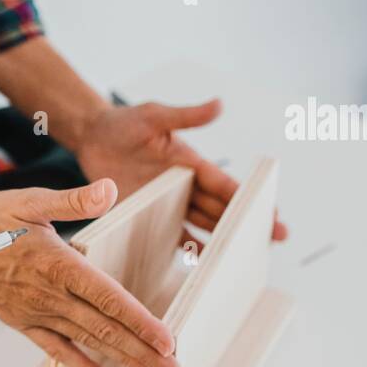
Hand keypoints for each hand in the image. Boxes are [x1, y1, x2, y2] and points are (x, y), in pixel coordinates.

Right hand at [0, 180, 181, 366]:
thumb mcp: (31, 201)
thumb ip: (74, 200)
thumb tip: (109, 189)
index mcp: (59, 265)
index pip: (109, 298)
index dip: (141, 322)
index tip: (168, 341)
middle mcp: (51, 296)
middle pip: (107, 330)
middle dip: (144, 354)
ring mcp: (37, 313)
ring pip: (89, 342)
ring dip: (124, 361)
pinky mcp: (23, 323)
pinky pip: (56, 350)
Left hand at [70, 98, 288, 241]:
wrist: (92, 137)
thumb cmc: (124, 122)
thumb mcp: (155, 116)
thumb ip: (186, 116)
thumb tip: (219, 104)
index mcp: (191, 163)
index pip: (225, 184)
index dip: (248, 197)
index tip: (272, 210)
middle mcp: (184, 185)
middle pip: (220, 208)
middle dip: (245, 222)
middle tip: (274, 237)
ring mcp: (166, 202)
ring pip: (201, 223)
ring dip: (222, 238)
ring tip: (244, 256)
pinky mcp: (146, 214)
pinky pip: (171, 235)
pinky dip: (187, 247)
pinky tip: (203, 262)